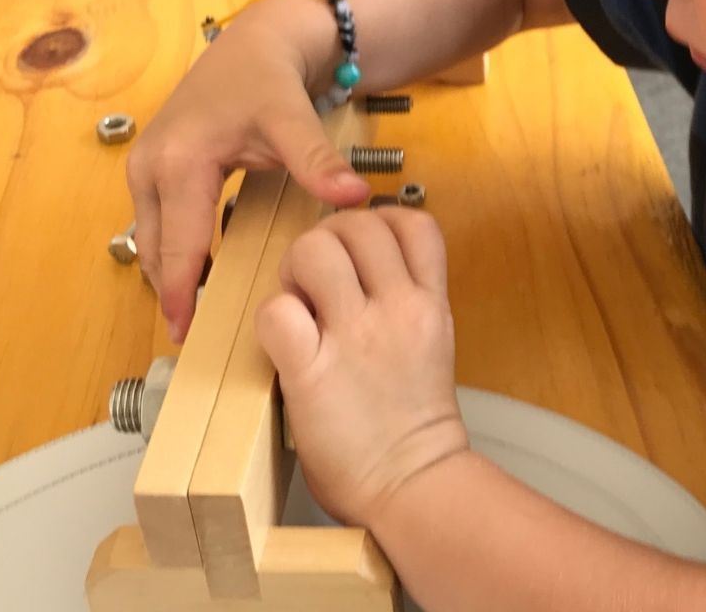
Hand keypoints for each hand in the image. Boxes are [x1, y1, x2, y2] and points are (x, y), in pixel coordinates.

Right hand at [127, 0, 370, 341]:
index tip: (188, 334)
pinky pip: (161, 223)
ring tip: (196, 317)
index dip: (182, 293)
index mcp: (179, 162)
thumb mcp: (293, 118)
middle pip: (156, 249)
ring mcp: (147, 166)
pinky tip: (201, 276)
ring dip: (171, 274)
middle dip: (171, 292)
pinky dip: (176, 251)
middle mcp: (151, 166)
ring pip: (153, 238)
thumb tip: (356, 197)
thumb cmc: (269, 78)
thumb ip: (318, 161)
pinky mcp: (156, 167)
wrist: (256, 41)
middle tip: (194, 338)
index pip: (179, 245)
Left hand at [256, 208, 467, 525]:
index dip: (377, 222)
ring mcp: (356, 338)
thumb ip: (405, 299)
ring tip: (299, 306)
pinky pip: (277, 311)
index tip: (358, 249)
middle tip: (316, 281)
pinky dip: (272, 320)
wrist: (413, 483)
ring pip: (312, 250)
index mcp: (429, 303)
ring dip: (294, 271)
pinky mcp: (313, 372)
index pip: (412, 222)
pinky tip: (284, 344)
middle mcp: (398, 309)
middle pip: (356, 224)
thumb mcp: (432, 344)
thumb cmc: (413, 424)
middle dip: (326, 241)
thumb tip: (361, 269)